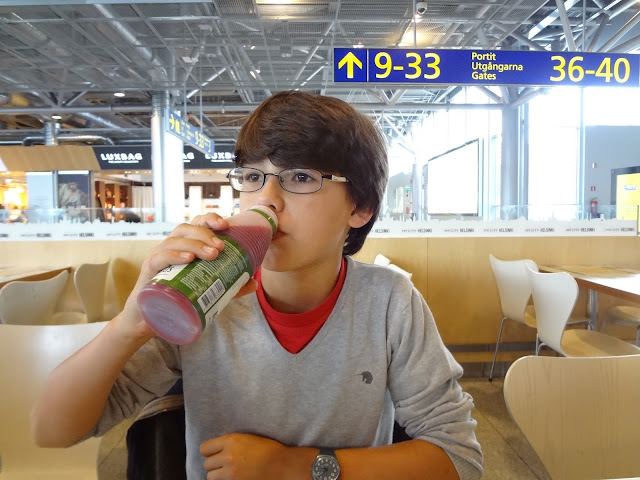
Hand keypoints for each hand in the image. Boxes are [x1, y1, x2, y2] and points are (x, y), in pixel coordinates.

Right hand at [118, 213, 238, 338]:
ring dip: (195, 244)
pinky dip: (174, 255)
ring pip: (174, 240)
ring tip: (212, 254)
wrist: (149, 320)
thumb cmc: (179, 297)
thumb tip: (254, 283)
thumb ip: (230, 287)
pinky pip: (159, 258)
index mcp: (184, 245)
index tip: (226, 224)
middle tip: (221, 248)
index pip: (196, 223)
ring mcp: (157, 257)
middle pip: (186, 228)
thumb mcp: (208, 290)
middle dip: (205, 233)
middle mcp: (170, 246)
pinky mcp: (148, 272)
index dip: (210, 219)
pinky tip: (188, 259)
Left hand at [201, 433, 298, 479]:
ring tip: (228, 473)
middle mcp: (228, 456)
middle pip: (207, 464)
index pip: (204, 448)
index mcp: (231, 441)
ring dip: (217, 475)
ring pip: (210, 477)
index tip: (214, 454)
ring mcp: (230, 472)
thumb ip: (230, 442)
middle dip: (214, 464)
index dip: (209, 452)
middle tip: (225, 464)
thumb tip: (216, 449)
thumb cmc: (268, 450)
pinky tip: (233, 478)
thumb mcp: (247, 438)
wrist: (282, 465)